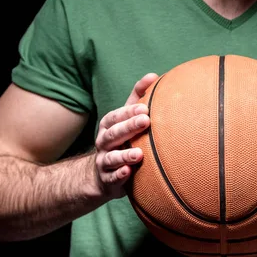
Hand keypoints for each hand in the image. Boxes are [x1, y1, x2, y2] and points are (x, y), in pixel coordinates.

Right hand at [93, 73, 157, 198]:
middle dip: (129, 127)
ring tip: (139, 154)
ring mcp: (104, 161)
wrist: (102, 174)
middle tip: (146, 121)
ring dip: (124, 155)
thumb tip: (153, 76)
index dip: (128, 112)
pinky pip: (112, 178)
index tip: (144, 108)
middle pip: (114, 133)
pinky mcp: (107, 180)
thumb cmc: (121, 140)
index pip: (116, 116)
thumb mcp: (126, 119)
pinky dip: (119, 176)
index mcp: (109, 125)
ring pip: (112, 157)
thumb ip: (138, 98)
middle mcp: (103, 142)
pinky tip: (128, 172)